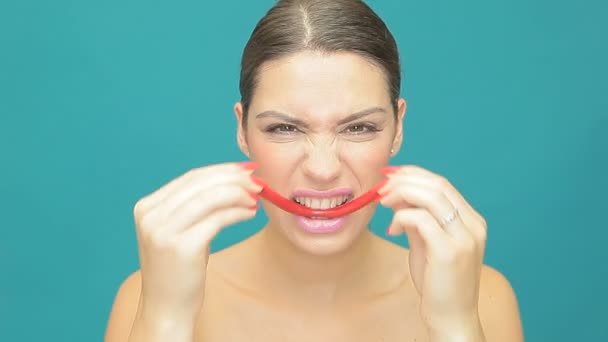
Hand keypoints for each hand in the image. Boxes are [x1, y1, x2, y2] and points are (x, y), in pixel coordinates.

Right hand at [132, 162, 261, 321]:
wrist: (166, 307)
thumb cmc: (179, 268)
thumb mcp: (178, 230)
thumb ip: (195, 205)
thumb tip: (236, 178)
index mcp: (147, 207)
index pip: (190, 177)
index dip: (222, 170)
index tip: (246, 169)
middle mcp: (151, 216)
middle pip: (201, 183)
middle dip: (234, 179)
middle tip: (257, 181)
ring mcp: (163, 231)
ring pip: (211, 198)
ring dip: (239, 194)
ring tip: (257, 197)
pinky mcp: (182, 246)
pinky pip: (218, 219)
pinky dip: (238, 212)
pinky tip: (250, 213)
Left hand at [379, 165, 486, 335]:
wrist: (451, 317)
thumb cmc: (438, 282)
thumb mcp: (427, 243)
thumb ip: (416, 218)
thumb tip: (396, 195)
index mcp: (472, 220)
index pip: (442, 184)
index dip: (413, 174)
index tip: (389, 175)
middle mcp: (473, 225)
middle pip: (437, 185)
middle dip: (404, 180)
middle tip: (381, 188)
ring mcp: (464, 237)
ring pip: (431, 196)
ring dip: (401, 193)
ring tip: (383, 202)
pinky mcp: (450, 251)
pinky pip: (421, 219)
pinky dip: (402, 216)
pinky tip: (393, 229)